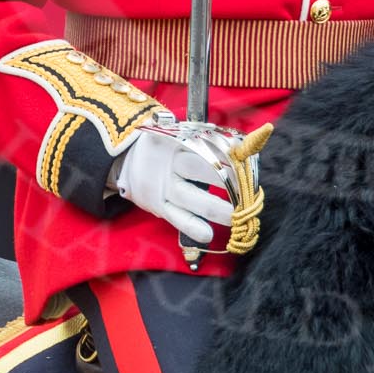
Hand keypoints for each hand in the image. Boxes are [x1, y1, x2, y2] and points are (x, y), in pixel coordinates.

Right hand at [111, 129, 233, 244]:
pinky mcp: (158, 206)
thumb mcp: (184, 137)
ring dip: (215, 209)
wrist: (127, 159)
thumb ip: (211, 142)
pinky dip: (192, 227)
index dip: (227, 155)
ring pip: (190, 198)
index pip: (206, 147)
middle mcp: (171, 164)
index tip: (245, 163)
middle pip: (199, 170)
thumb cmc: (167, 148)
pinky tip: (208, 235)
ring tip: (234, 217)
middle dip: (225, 180)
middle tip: (246, 191)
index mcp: (180, 141)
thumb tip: (243, 146)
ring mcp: (163, 186)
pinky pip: (176, 218)